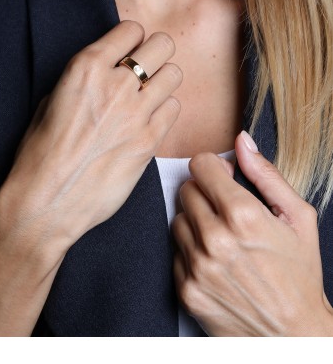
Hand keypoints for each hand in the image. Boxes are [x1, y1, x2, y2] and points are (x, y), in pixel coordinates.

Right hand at [0, 20, 181, 255]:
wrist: (48, 201)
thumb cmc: (41, 154)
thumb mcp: (52, 102)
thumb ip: (86, 81)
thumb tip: (109, 73)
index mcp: (86, 68)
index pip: (131, 29)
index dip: (132, 39)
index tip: (130, 51)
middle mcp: (115, 85)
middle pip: (162, 45)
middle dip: (156, 54)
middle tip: (147, 70)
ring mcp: (136, 113)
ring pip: (174, 75)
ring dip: (163, 83)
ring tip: (149, 99)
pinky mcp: (149, 141)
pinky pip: (174, 110)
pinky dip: (165, 112)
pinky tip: (149, 123)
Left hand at [173, 131, 332, 335]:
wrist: (292, 334)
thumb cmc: (300, 273)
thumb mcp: (298, 217)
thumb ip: (266, 175)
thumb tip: (242, 141)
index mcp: (242, 216)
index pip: (200, 167)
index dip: (212, 167)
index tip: (221, 176)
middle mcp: (214, 240)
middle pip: (186, 190)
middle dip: (204, 192)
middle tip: (225, 208)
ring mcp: (197, 266)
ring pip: (177, 219)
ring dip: (195, 221)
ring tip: (221, 236)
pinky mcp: (186, 289)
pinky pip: (175, 252)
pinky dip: (191, 250)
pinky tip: (214, 259)